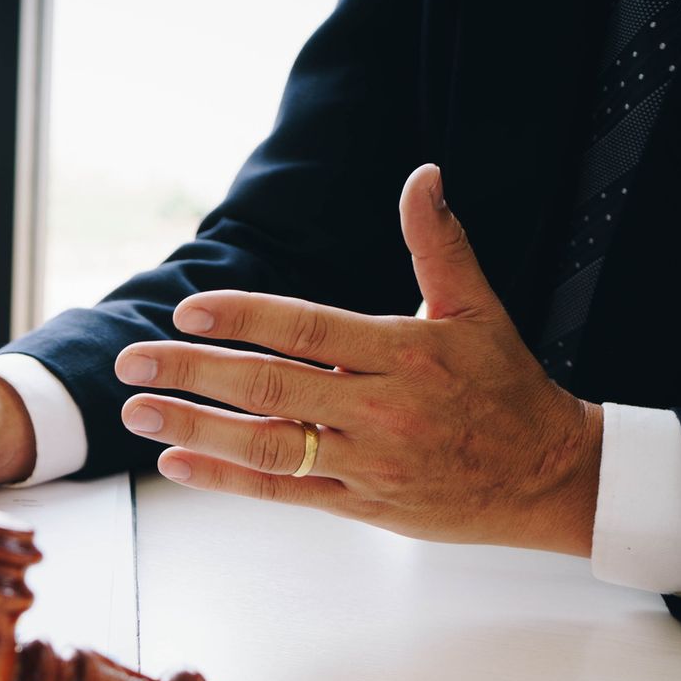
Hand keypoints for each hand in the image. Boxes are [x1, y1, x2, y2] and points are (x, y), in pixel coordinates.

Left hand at [115, 164, 602, 554]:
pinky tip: (177, 462)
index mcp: (404, 350)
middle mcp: (381, 406)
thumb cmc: (505, 386)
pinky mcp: (360, 504)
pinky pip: (283, 491)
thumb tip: (423, 176)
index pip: (306, 328)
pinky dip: (226, 479)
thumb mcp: (476, 310)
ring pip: (269, 445)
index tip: (187, 312)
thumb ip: (439, 245)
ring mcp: (368, 460)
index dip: (243, 318)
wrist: (547, 475)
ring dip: (196, 427)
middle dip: (195, 372)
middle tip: (133, 360)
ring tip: (139, 411)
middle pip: (272, 387)